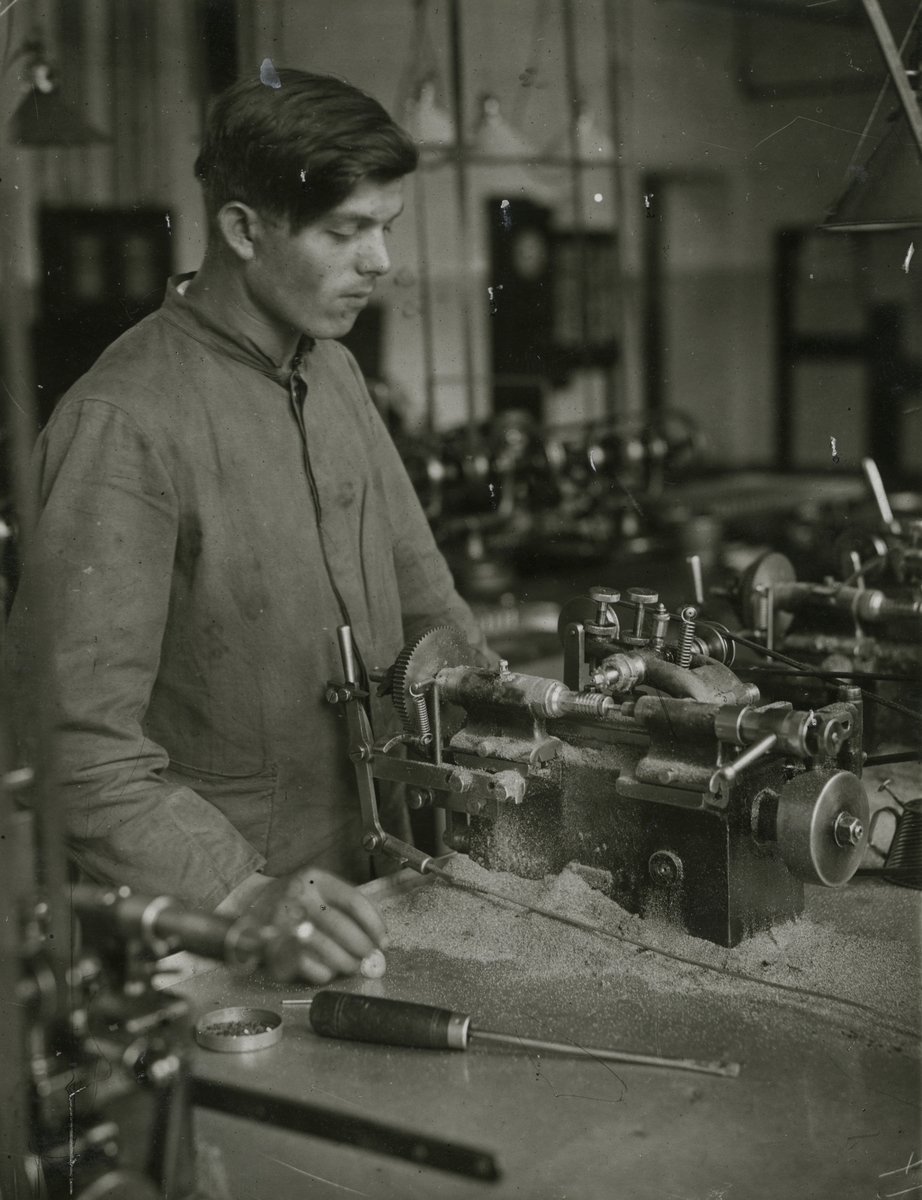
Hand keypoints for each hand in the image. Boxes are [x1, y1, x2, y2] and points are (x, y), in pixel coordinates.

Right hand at [239, 869, 387, 984]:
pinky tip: (328, 970)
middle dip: (362, 948)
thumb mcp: (318, 888)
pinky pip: (306, 965)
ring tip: (352, 966)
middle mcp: (298, 897)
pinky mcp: (272, 947)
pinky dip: (323, 972)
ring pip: (326, 947)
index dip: (374, 924)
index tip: (382, 940)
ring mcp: (283, 921)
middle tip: (369, 958)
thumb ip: (346, 908)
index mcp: (315, 880)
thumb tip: (377, 940)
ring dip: (346, 963)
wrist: (250, 903)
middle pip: (342, 926)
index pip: (354, 901)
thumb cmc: (293, 899)